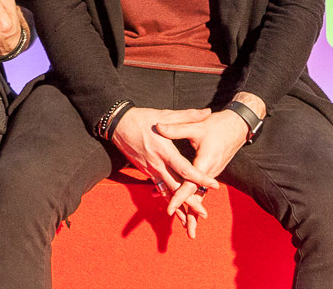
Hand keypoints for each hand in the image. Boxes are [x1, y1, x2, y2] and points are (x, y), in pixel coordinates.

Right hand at [111, 106, 219, 236]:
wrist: (118, 125)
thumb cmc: (142, 118)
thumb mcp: (165, 114)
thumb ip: (188, 115)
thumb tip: (207, 112)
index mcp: (164, 150)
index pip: (185, 169)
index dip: (200, 178)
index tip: (214, 186)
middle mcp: (157, 163)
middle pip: (176, 186)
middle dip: (190, 202)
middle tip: (204, 214)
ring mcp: (150, 169)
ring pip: (167, 192)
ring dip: (178, 206)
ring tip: (189, 220)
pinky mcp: (146, 171)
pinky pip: (158, 188)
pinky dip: (167, 199)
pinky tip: (173, 210)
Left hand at [155, 107, 254, 217]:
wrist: (238, 125)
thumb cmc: (217, 125)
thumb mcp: (197, 126)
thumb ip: (177, 128)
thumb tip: (157, 126)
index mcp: (205, 162)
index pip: (190, 184)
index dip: (179, 197)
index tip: (170, 209)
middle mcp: (210, 172)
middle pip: (198, 196)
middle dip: (193, 214)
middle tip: (189, 232)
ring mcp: (211, 173)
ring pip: (200, 195)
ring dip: (193, 210)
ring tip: (189, 228)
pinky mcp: (210, 171)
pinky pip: (200, 188)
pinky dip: (193, 198)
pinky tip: (184, 205)